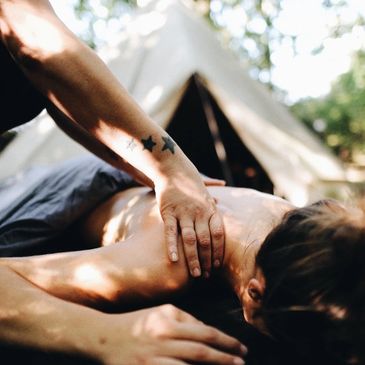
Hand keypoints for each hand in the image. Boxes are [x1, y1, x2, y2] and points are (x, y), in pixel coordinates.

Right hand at [96, 304, 246, 364]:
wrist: (104, 336)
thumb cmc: (137, 322)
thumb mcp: (161, 312)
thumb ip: (185, 318)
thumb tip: (208, 331)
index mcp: (169, 322)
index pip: (205, 332)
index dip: (226, 340)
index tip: (241, 348)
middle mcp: (163, 339)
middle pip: (201, 351)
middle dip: (226, 358)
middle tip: (243, 362)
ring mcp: (153, 359)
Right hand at [155, 162, 224, 277]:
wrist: (173, 169)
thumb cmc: (190, 183)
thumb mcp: (206, 192)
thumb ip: (213, 199)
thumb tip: (223, 188)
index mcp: (211, 210)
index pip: (219, 235)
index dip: (218, 252)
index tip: (217, 266)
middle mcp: (200, 213)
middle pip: (206, 241)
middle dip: (207, 260)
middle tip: (207, 276)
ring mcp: (184, 213)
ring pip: (190, 240)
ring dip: (194, 259)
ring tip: (196, 274)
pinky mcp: (169, 212)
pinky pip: (171, 232)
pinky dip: (172, 246)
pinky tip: (174, 260)